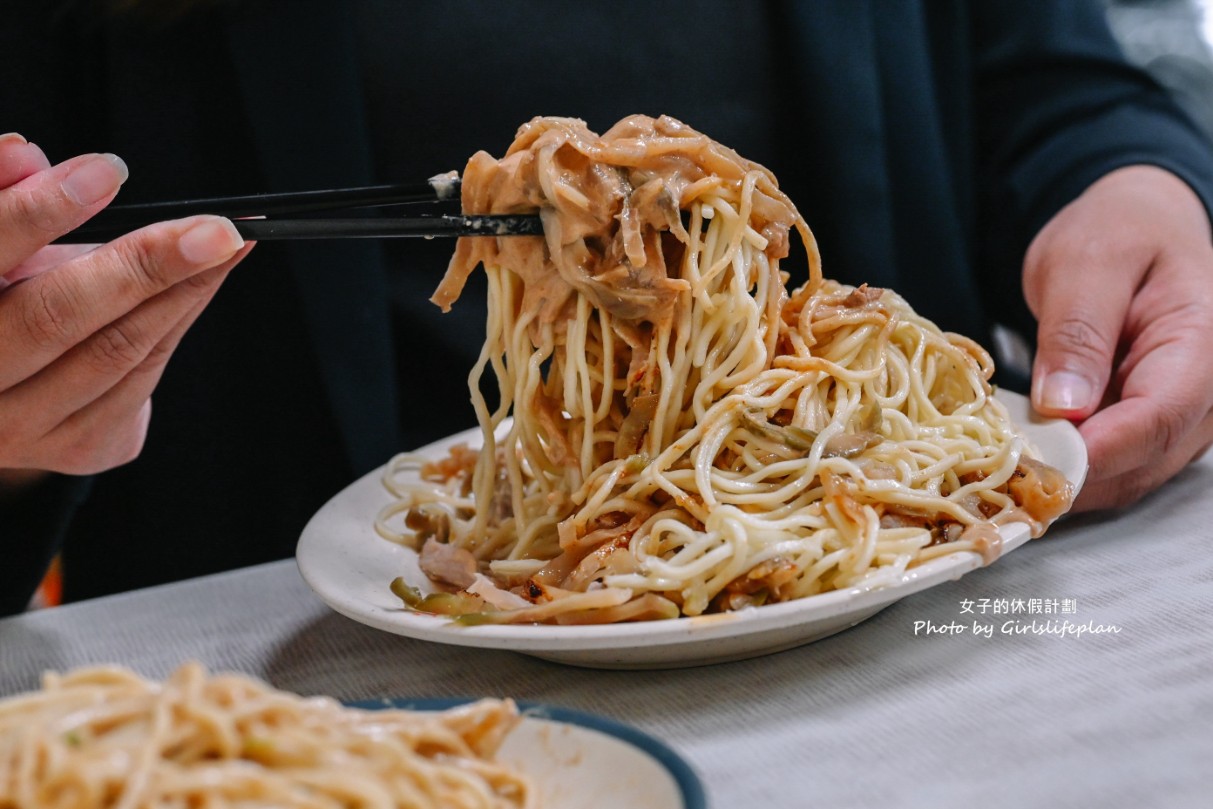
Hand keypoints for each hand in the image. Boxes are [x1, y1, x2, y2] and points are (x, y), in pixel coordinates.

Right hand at [0, 133, 252, 490]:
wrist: (5, 393)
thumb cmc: (2, 294)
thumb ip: (3, 197)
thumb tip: (24, 154)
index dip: (36, 213)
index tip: (106, 172)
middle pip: (56, 317)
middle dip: (142, 264)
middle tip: (213, 228)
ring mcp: (16, 428)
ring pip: (115, 351)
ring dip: (182, 291)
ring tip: (225, 243)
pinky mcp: (74, 447)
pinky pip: (143, 377)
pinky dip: (180, 318)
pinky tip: (208, 280)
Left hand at [1024, 165, 1212, 511]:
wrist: (1136, 228)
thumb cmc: (1117, 232)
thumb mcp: (1086, 263)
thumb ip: (1077, 331)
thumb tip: (1064, 406)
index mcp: (1203, 342)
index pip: (1159, 416)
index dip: (1096, 450)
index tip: (1034, 461)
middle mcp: (1207, 393)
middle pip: (1144, 460)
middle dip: (1072, 473)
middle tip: (999, 468)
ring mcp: (1184, 418)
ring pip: (1128, 476)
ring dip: (1067, 480)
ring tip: (1004, 465)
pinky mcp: (1153, 430)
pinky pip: (1115, 467)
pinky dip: (1070, 469)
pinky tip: (1024, 458)